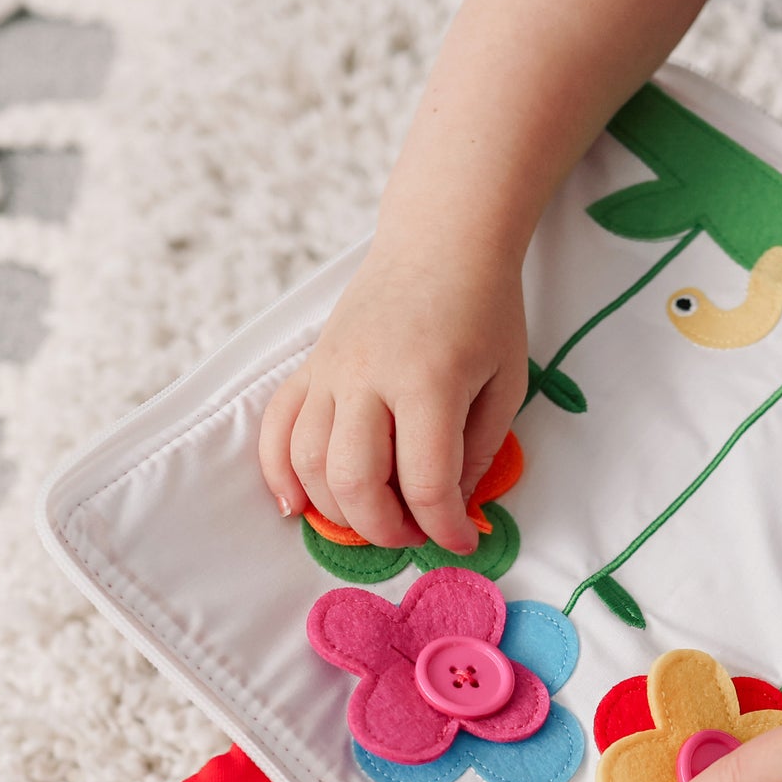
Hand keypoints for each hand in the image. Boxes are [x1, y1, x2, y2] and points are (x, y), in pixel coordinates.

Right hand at [258, 232, 527, 552]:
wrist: (440, 241)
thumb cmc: (484, 311)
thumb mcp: (505, 383)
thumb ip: (479, 450)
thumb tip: (451, 508)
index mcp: (428, 381)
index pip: (427, 482)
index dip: (446, 528)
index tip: (463, 540)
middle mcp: (368, 376)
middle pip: (355, 482)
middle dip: (386, 529)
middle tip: (416, 534)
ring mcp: (330, 370)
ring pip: (309, 463)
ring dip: (338, 511)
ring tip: (373, 521)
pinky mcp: (309, 366)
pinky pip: (276, 428)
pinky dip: (279, 473)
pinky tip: (296, 505)